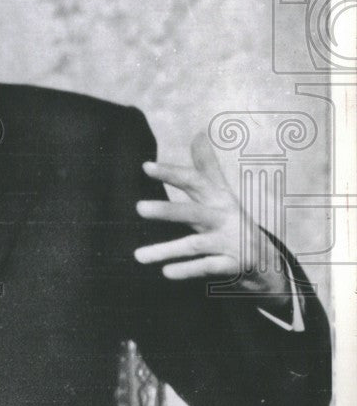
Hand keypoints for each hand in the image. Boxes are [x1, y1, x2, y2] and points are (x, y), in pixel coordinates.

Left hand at [133, 132, 289, 301]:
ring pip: (195, 244)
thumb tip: (199, 133)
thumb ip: (207, 167)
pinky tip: (166, 272)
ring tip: (138, 256)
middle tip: (138, 208)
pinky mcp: (234, 266)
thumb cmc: (232, 221)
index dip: (172, 174)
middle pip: (194, 212)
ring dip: (166, 250)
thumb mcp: (221, 195)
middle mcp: (225, 218)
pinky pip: (207, 268)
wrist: (268, 262)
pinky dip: (187, 270)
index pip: (195, 182)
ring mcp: (231, 242)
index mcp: (219, 199)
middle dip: (167, 210)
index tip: (145, 166)